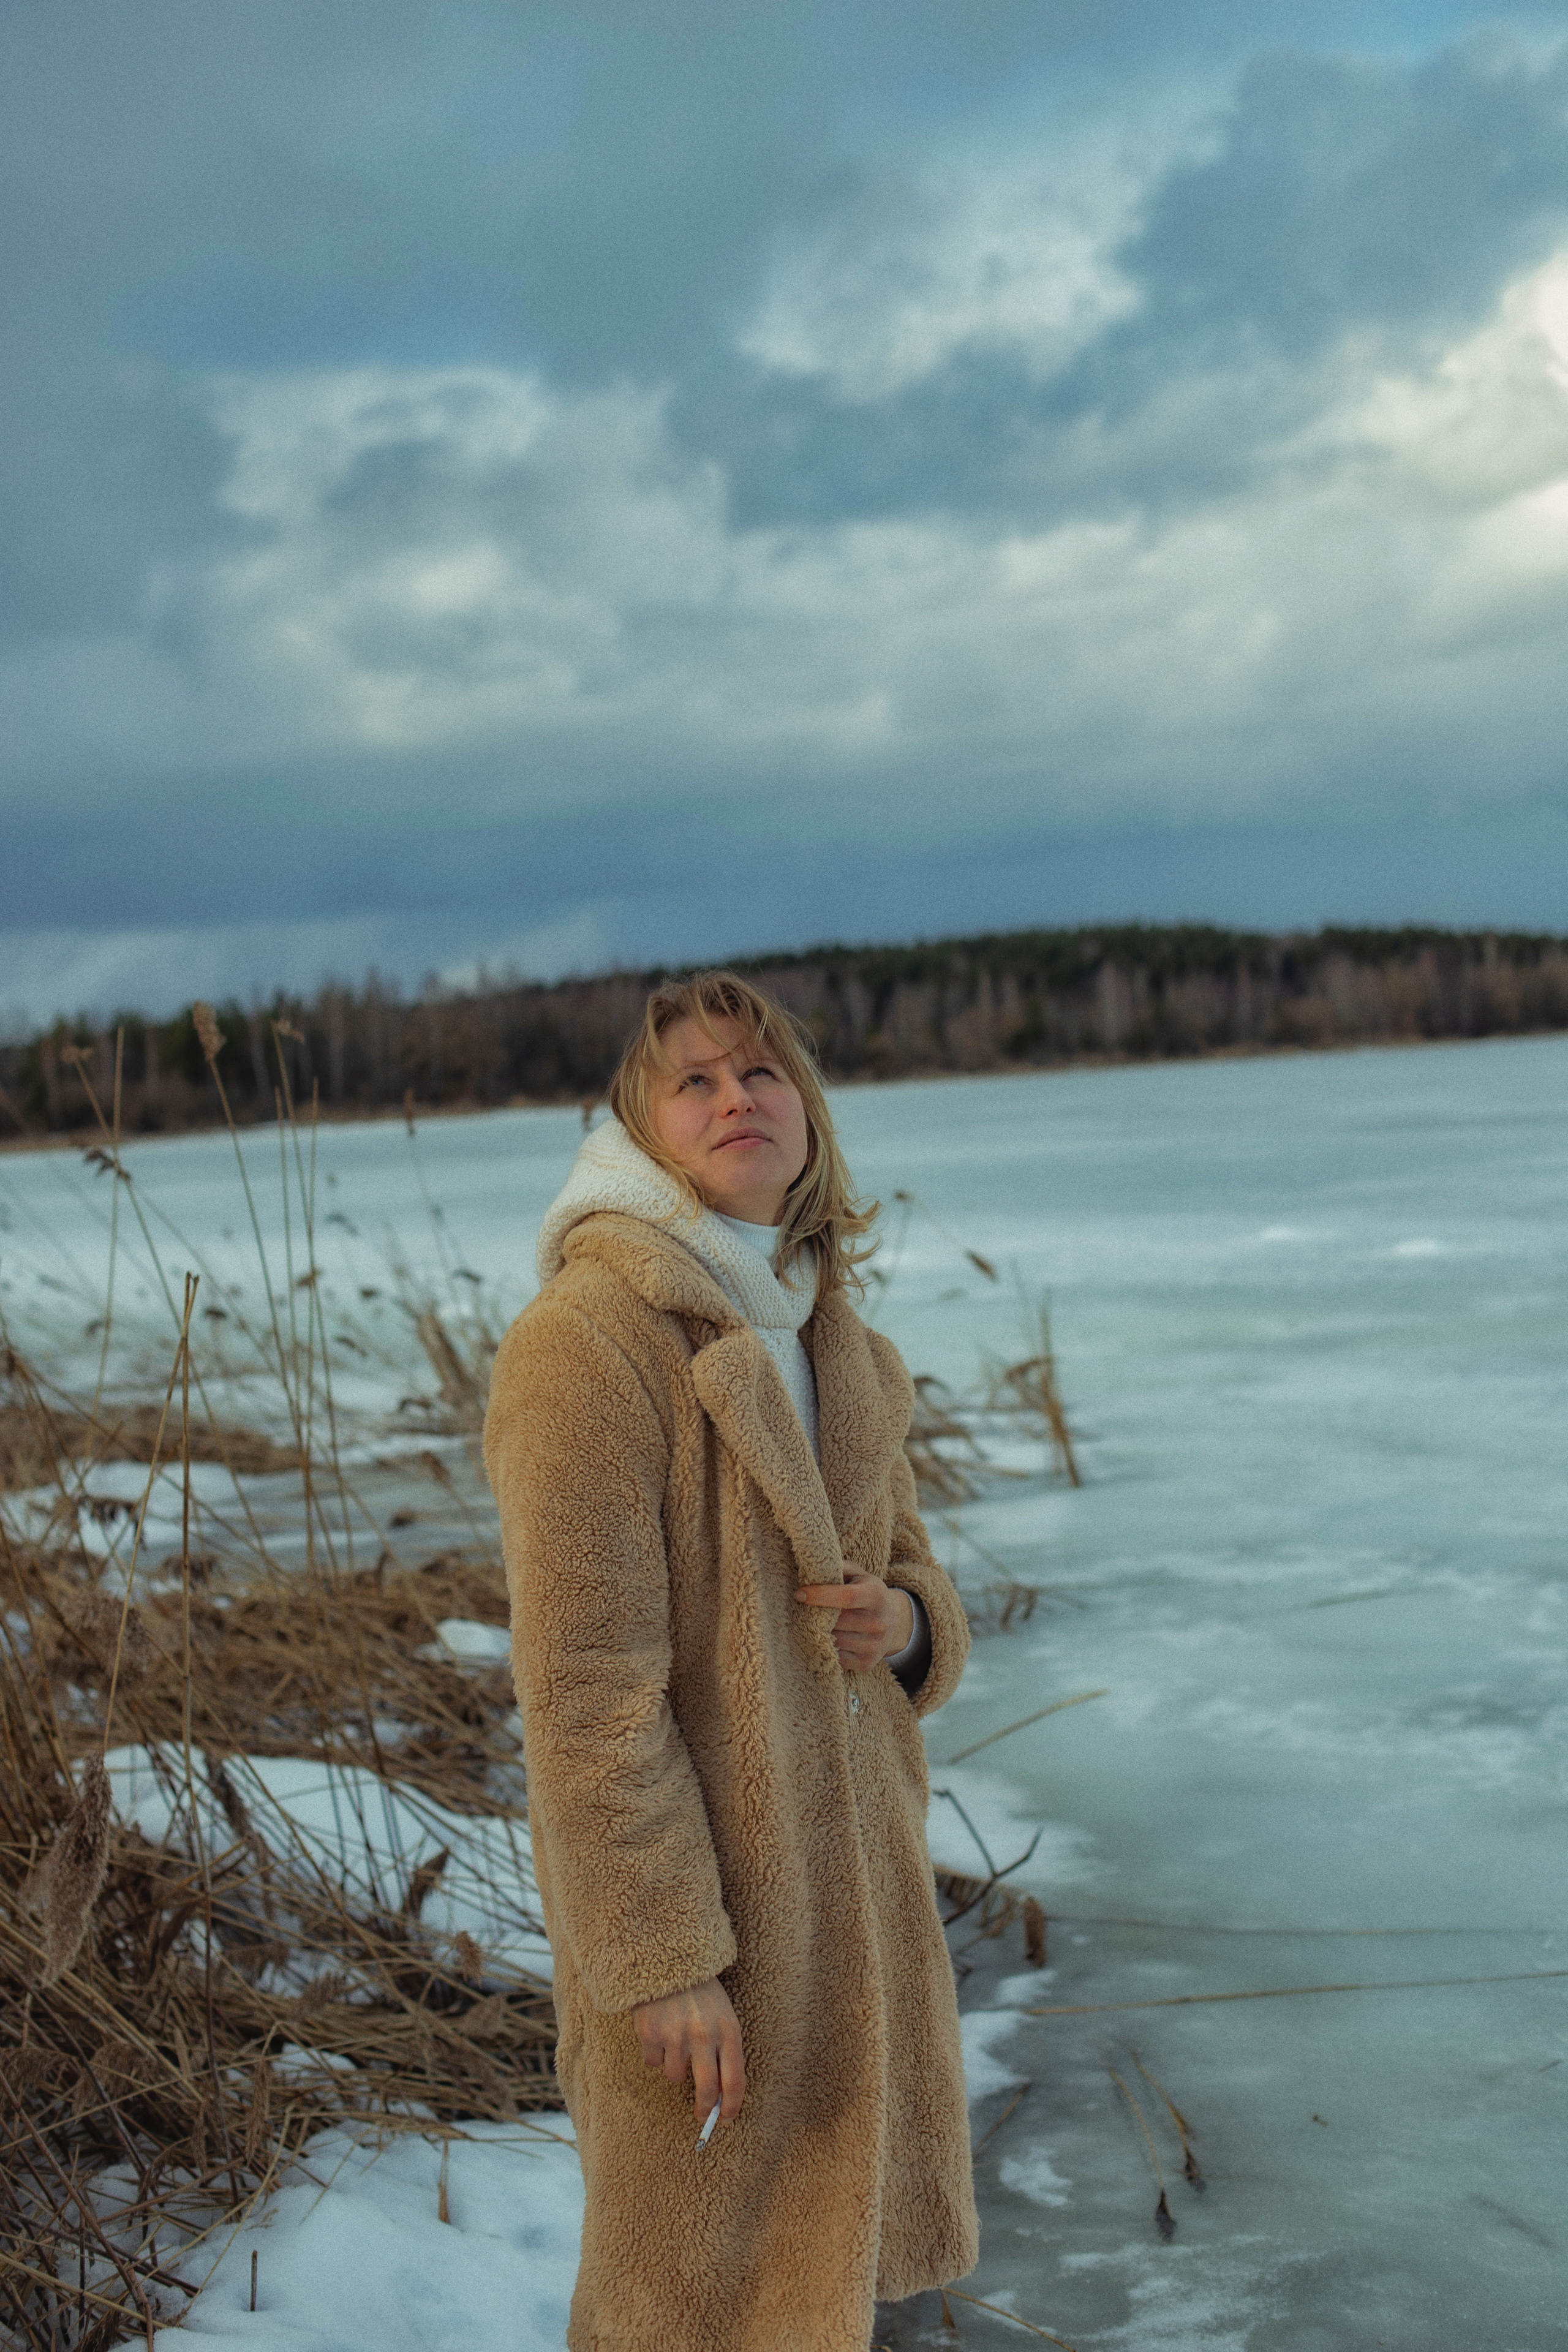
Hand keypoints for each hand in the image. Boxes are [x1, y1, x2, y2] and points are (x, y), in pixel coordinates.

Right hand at [632, 1975, 745, 2126]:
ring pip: (675, 2077)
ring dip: (675, 2067)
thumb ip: (725, 2053)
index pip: (735, 2081)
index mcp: (728, 2030)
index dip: (731, 2106)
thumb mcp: (723, 2017)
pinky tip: (659, 2029)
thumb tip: (720, 2097)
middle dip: (704, 2109)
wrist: (670, 1959)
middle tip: (701, 2115)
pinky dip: (655, 2053)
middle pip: (707, 2090)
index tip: (726, 2119)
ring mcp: (675, 2035)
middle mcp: (704, 2035)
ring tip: (675, 2039)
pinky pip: (653, 2062)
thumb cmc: (702, 1994)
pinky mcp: (650, 2033)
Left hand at [794, 1566, 914, 1672]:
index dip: (820, 1595)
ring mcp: (874, 1645)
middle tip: (804, 1610)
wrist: (895, 1622)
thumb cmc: (868, 1593)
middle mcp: (878, 1622)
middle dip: (817, 1615)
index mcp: (876, 1595)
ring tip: (815, 1623)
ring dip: (819, 1632)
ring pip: (834, 1640)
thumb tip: (813, 1567)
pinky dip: (827, 1648)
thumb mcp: (859, 1575)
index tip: (799, 1594)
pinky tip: (826, 1638)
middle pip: (836, 1621)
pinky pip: (836, 1657)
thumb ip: (839, 1568)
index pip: (846, 1596)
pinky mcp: (867, 1663)